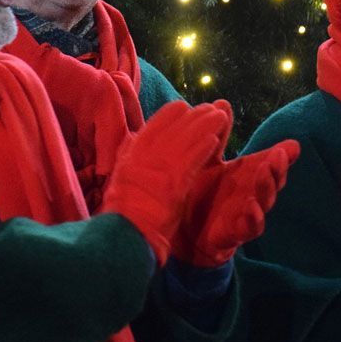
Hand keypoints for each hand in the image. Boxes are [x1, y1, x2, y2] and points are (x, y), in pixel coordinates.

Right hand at [101, 100, 230, 266]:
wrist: (125, 234)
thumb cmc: (122, 211)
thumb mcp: (120, 176)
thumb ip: (128, 156)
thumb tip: (133, 139)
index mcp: (131, 153)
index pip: (154, 125)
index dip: (171, 114)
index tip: (184, 107)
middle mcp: (145, 155)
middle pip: (173, 127)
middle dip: (194, 116)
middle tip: (209, 107)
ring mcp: (159, 167)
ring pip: (186, 138)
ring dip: (205, 125)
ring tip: (220, 116)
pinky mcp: (174, 183)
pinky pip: (191, 159)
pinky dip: (203, 147)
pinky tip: (214, 139)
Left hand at [173, 100, 299, 265]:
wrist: (185, 230)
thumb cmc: (202, 191)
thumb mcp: (209, 159)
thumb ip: (218, 135)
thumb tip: (222, 102)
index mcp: (248, 175)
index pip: (271, 163)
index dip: (282, 155)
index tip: (291, 145)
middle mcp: (252, 194)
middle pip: (272, 181)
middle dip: (277, 168)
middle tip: (278, 153)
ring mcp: (245, 215)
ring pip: (264, 203)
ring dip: (268, 188)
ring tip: (266, 172)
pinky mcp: (234, 234)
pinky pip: (248, 228)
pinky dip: (253, 219)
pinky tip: (252, 208)